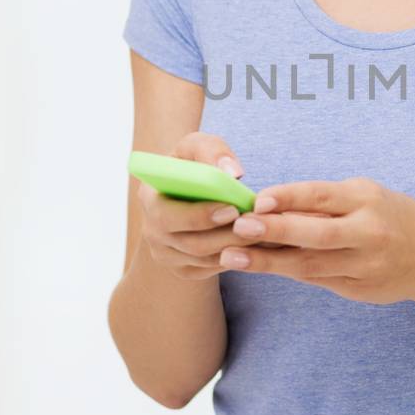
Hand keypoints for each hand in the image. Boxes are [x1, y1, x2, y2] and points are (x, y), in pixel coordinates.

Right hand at [137, 132, 274, 281]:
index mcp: (149, 198)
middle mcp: (152, 231)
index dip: (199, 216)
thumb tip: (233, 173)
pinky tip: (259, 243)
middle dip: (227, 235)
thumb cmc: (195, 162)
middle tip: (256, 224)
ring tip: (265, 232)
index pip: (167, 216)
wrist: (191, 187)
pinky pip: (212, 269)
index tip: (231, 208)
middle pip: (191, 243)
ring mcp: (166, 254)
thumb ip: (213, 151)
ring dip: (237, 247)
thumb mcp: (199, 146)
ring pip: (205, 259)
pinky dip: (237, 257)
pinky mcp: (183, 268)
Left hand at [218, 176, 414, 306]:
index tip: (257, 200)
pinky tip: (260, 267)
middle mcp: (368, 234)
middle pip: (316, 235)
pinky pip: (317, 279)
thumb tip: (272, 206)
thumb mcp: (366, 197)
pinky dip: (287, 272)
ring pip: (310, 265)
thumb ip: (325, 202)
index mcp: (368, 201)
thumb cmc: (391, 216)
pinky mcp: (359, 290)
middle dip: (275, 232)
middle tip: (239, 228)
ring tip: (232, 257)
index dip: (289, 198)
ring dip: (268, 262)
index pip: (323, 196)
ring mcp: (364, 266)